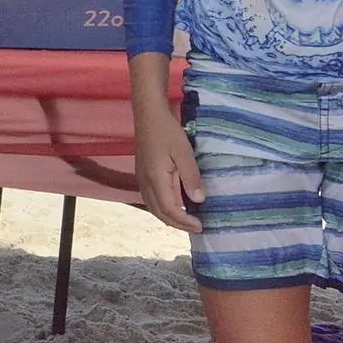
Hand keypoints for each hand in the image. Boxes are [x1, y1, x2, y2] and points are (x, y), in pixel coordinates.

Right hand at [133, 101, 204, 233]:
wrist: (148, 115)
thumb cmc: (167, 131)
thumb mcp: (184, 152)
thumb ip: (191, 176)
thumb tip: (199, 199)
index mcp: (155, 179)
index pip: (169, 209)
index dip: (184, 221)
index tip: (200, 225)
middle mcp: (145, 183)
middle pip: (159, 212)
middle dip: (177, 224)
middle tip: (196, 227)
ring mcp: (142, 179)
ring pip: (153, 207)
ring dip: (169, 217)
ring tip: (186, 220)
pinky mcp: (143, 174)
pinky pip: (151, 199)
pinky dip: (163, 208)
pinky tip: (175, 205)